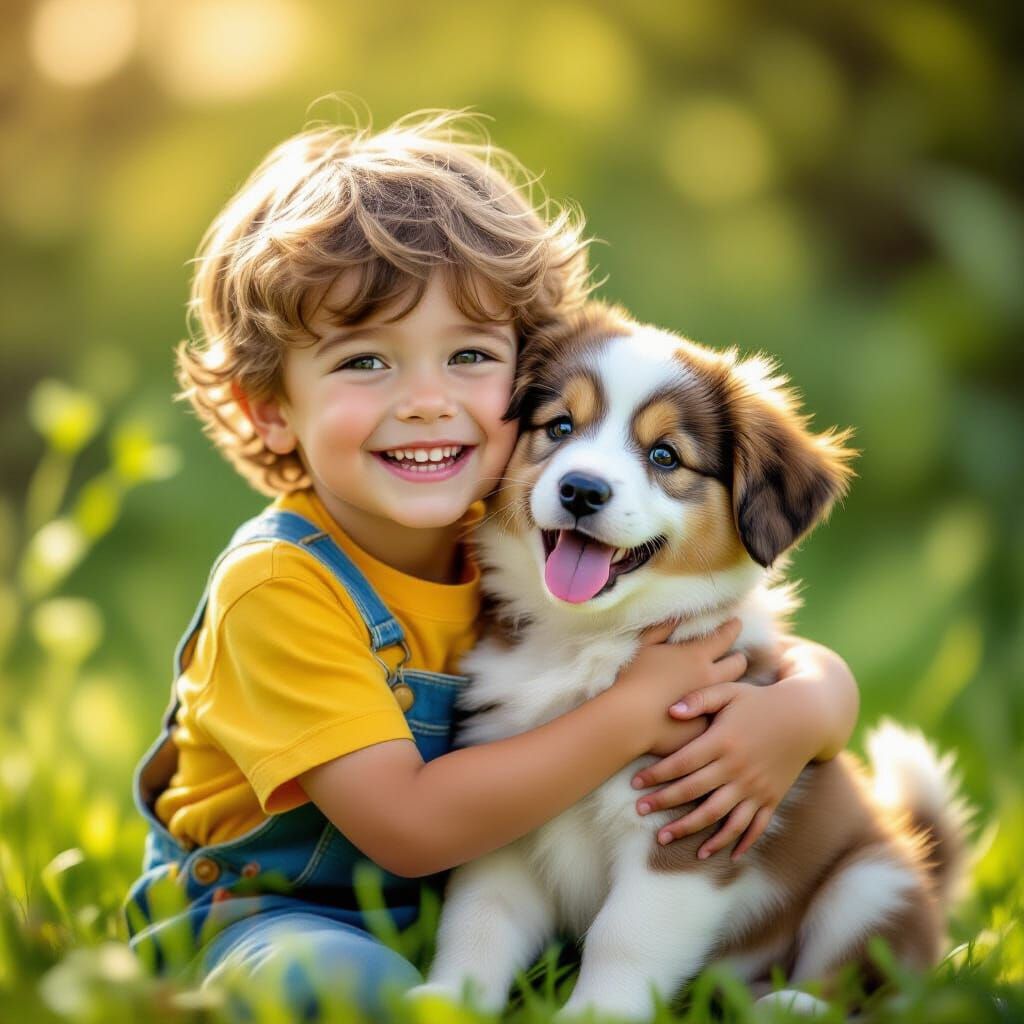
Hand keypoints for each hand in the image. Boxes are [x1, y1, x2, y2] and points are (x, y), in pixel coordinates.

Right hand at [611, 618, 747, 753]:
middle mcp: (709, 679)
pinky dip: (713, 709)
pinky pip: (715, 715)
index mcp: (696, 657)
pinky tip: (706, 710)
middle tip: (737, 656)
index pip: (724, 637)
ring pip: (732, 691)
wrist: (630, 720)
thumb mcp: (645, 646)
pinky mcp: (705, 727)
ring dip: (730, 684)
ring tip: (723, 683)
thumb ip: (662, 629)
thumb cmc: (633, 679)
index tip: (736, 622)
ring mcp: (710, 704)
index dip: (732, 628)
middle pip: (737, 666)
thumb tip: (676, 617)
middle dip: (739, 658)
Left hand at [631, 672, 821, 859]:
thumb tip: (670, 711)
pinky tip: (722, 855)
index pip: (681, 764)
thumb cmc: (760, 701)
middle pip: (694, 793)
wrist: (806, 716)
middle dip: (663, 803)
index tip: (634, 783)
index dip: (656, 775)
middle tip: (639, 810)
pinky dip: (738, 843)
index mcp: (723, 741)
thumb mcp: (730, 691)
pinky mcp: (771, 798)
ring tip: (665, 838)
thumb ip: (699, 698)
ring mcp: (755, 787)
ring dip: (691, 830)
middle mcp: (737, 768)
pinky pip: (754, 827)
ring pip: (719, 816)